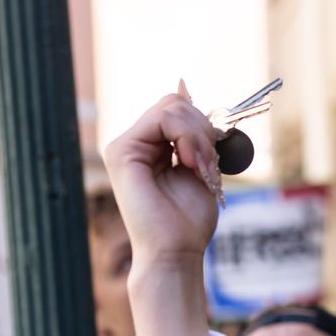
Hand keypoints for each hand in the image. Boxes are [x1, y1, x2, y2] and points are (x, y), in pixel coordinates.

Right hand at [101, 86, 222, 335]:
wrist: (176, 250)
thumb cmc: (188, 218)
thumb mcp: (199, 165)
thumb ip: (192, 131)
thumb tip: (182, 84)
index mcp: (149, 146)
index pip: (177, 109)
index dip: (203, 126)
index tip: (214, 159)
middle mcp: (133, 143)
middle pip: (175, 103)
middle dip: (203, 131)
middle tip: (209, 165)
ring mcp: (123, 146)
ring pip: (172, 108)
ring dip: (199, 137)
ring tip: (200, 169)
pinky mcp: (121, 152)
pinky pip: (163, 118)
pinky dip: (188, 138)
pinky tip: (191, 164)